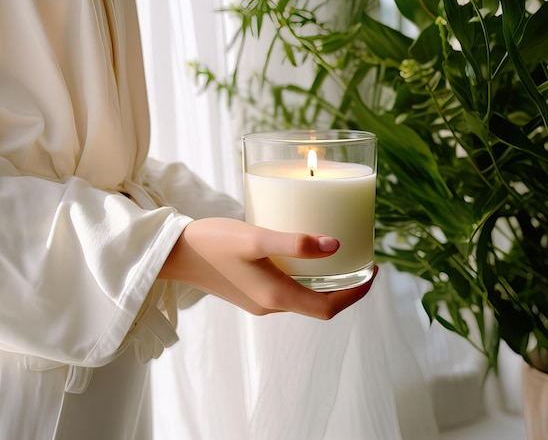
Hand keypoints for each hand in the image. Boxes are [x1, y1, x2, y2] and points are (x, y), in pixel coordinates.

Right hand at [159, 217, 376, 318]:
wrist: (175, 253)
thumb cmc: (213, 243)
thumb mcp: (255, 239)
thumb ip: (294, 243)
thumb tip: (335, 246)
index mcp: (276, 298)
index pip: (328, 308)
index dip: (356, 294)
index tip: (372, 270)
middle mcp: (270, 306)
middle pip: (318, 304)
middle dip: (344, 286)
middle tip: (359, 258)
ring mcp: (258, 301)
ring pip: (302, 296)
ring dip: (324, 281)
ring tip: (336, 252)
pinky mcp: (249, 291)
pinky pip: (286, 288)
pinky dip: (304, 276)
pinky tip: (300, 253)